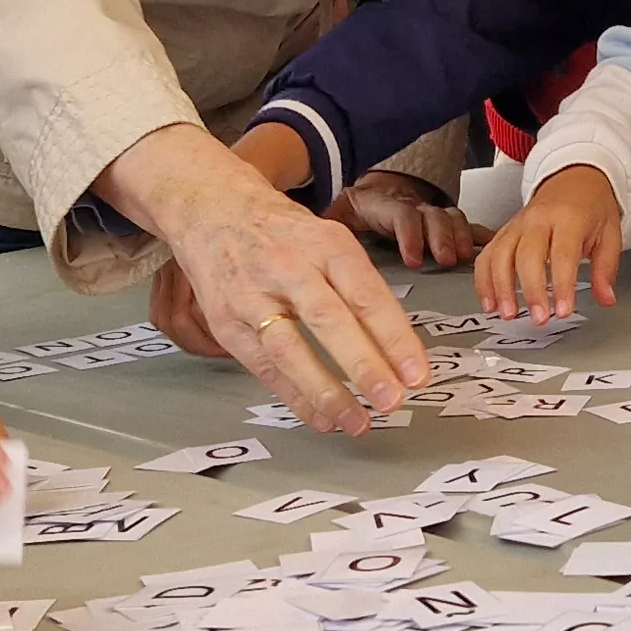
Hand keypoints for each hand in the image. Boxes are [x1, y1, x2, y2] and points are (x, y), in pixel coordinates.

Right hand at [97, 125, 428, 434]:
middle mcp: (288, 267)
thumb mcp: (328, 240)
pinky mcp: (227, 322)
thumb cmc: (284, 234)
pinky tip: (321, 417)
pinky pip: (264, 367)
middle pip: (328, 319)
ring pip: (290, 348)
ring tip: (357, 422)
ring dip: (326, 391)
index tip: (417, 373)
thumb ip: (359, 287)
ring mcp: (252, 295)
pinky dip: (294, 396)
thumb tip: (398, 348)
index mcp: (325, 244)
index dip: (394, 336)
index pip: (366, 294)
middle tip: (392, 400)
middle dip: (363, 364)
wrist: (213, 209)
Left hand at [330, 172, 484, 269]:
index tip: (413, 260)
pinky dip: (480, 235)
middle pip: (432, 215)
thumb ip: (328, 224)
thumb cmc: (351, 215)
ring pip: (450, 217)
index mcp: (385, 205)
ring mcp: (430, 211)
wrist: (364, 195)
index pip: (402, 215)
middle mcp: (412, 205)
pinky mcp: (443, 222)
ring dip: (460, 237)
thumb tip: (310, 238)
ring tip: (465, 258)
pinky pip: (465, 224)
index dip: (410, 236)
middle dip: (441, 237)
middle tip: (446, 260)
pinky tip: (493, 248)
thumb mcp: (334, 219)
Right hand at [479, 166, 622, 323]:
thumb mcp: (610, 233)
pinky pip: (487, 254)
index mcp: (568, 218)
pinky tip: (489, 302)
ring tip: (508, 314)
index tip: (564, 310)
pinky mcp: (505, 231)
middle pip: (527, 255)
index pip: (563, 254)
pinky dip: (484, 279)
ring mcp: (517, 224)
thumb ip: (606, 268)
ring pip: (500, 255)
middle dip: (531, 290)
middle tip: (538, 318)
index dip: (562, 285)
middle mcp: (538, 219)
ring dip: (500, 287)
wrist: (574, 177)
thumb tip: (606, 299)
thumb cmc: (592, 207)